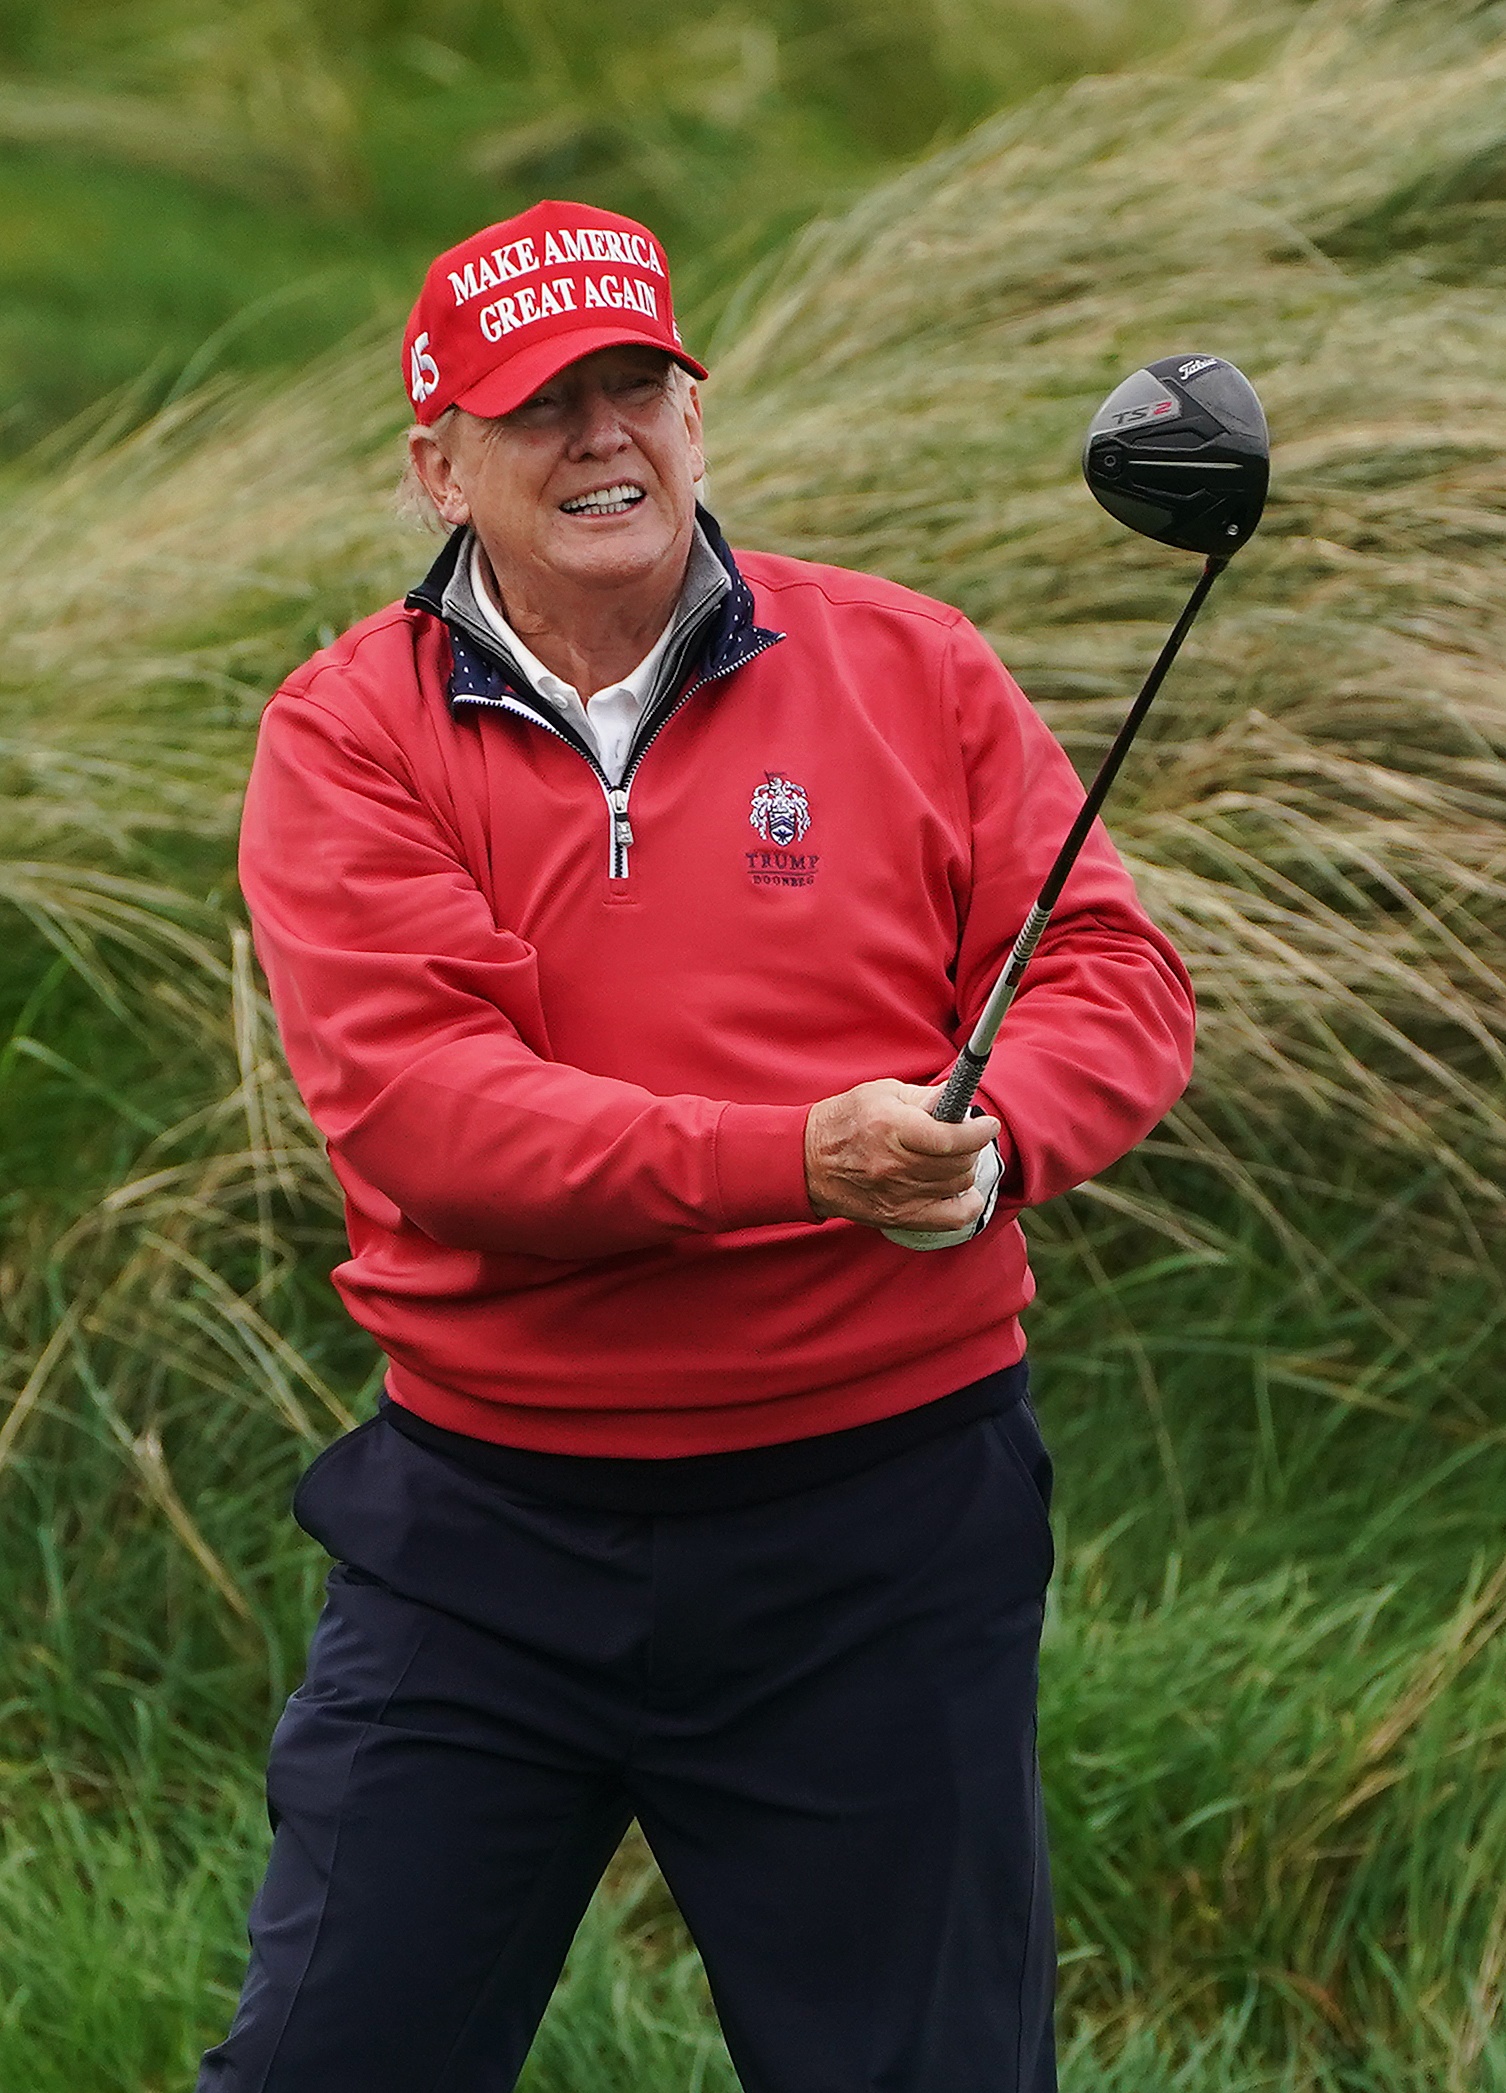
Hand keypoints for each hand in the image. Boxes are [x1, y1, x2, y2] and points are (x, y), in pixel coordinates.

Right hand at [804, 1079, 1000, 1232]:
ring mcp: (897, 1195)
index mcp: (891, 1127)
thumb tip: (957, 1101)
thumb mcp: (881, 1093)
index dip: (977, 1132)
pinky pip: (951, 1218)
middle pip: (957, 1163)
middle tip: (963, 1137)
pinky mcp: (898, 1216)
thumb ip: (924, 1098)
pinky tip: (963, 1191)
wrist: (806, 1162)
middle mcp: (895, 1164)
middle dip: (970, 1147)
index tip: (987, 1125)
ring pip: (957, 1186)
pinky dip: (967, 1204)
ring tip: (954, 1158)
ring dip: (964, 1170)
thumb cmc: (844, 1121)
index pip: (949, 1138)